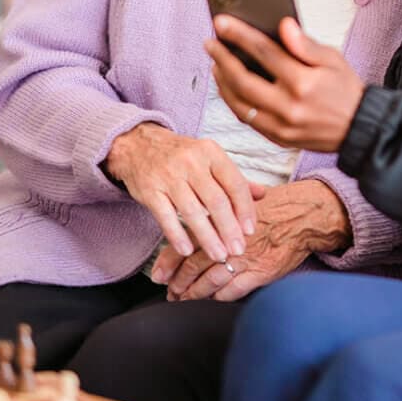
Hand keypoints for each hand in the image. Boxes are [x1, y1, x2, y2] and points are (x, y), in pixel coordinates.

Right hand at [105, 123, 266, 260]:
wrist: (139, 144)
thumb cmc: (182, 155)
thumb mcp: (210, 158)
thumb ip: (234, 178)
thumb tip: (262, 194)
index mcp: (211, 152)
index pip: (234, 183)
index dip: (245, 209)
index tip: (250, 230)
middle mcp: (191, 162)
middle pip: (215, 201)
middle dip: (229, 229)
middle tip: (238, 250)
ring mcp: (169, 176)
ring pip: (192, 212)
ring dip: (208, 238)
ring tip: (219, 256)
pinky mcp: (149, 190)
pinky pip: (165, 217)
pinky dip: (177, 236)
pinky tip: (188, 251)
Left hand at [152, 178, 351, 300]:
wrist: (307, 215)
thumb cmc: (277, 206)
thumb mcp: (245, 199)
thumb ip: (221, 209)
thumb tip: (199, 218)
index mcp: (223, 220)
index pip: (188, 243)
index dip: (170, 261)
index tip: (158, 275)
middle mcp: (231, 240)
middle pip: (194, 265)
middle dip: (179, 282)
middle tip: (170, 293)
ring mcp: (246, 258)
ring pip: (211, 281)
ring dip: (195, 293)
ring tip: (184, 301)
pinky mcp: (262, 272)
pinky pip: (234, 290)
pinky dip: (220, 297)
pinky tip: (213, 300)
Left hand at [205, 16, 364, 152]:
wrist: (360, 129)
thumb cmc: (346, 91)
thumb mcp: (333, 59)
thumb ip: (305, 44)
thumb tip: (283, 25)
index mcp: (304, 83)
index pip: (265, 53)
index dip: (240, 35)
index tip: (221, 22)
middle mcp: (289, 107)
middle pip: (243, 80)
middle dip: (222, 58)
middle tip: (210, 42)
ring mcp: (281, 126)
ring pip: (239, 103)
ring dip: (222, 81)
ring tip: (216, 62)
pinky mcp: (278, 138)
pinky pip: (246, 119)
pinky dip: (233, 101)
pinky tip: (228, 86)